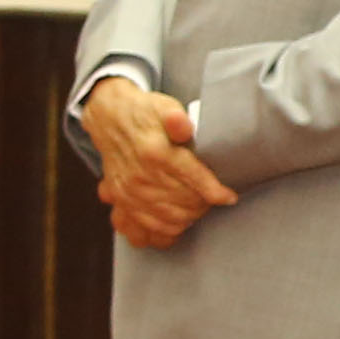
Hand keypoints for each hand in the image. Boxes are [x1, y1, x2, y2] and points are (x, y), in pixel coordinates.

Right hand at [82, 75, 238, 250]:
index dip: (216, 192)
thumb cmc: (144, 114)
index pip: (194, 179)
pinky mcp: (122, 202)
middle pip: (184, 203)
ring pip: (169, 220)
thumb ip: (177, 118)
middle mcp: (141, 176)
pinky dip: (165, 231)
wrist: (110, 120)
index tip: (229, 196)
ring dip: (189, 218)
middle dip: (205, 204)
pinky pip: (144, 230)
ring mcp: (130, 193)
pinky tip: (177, 224)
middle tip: (214, 199)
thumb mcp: (163, 107)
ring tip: (198, 208)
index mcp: (156, 152)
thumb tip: (184, 124)